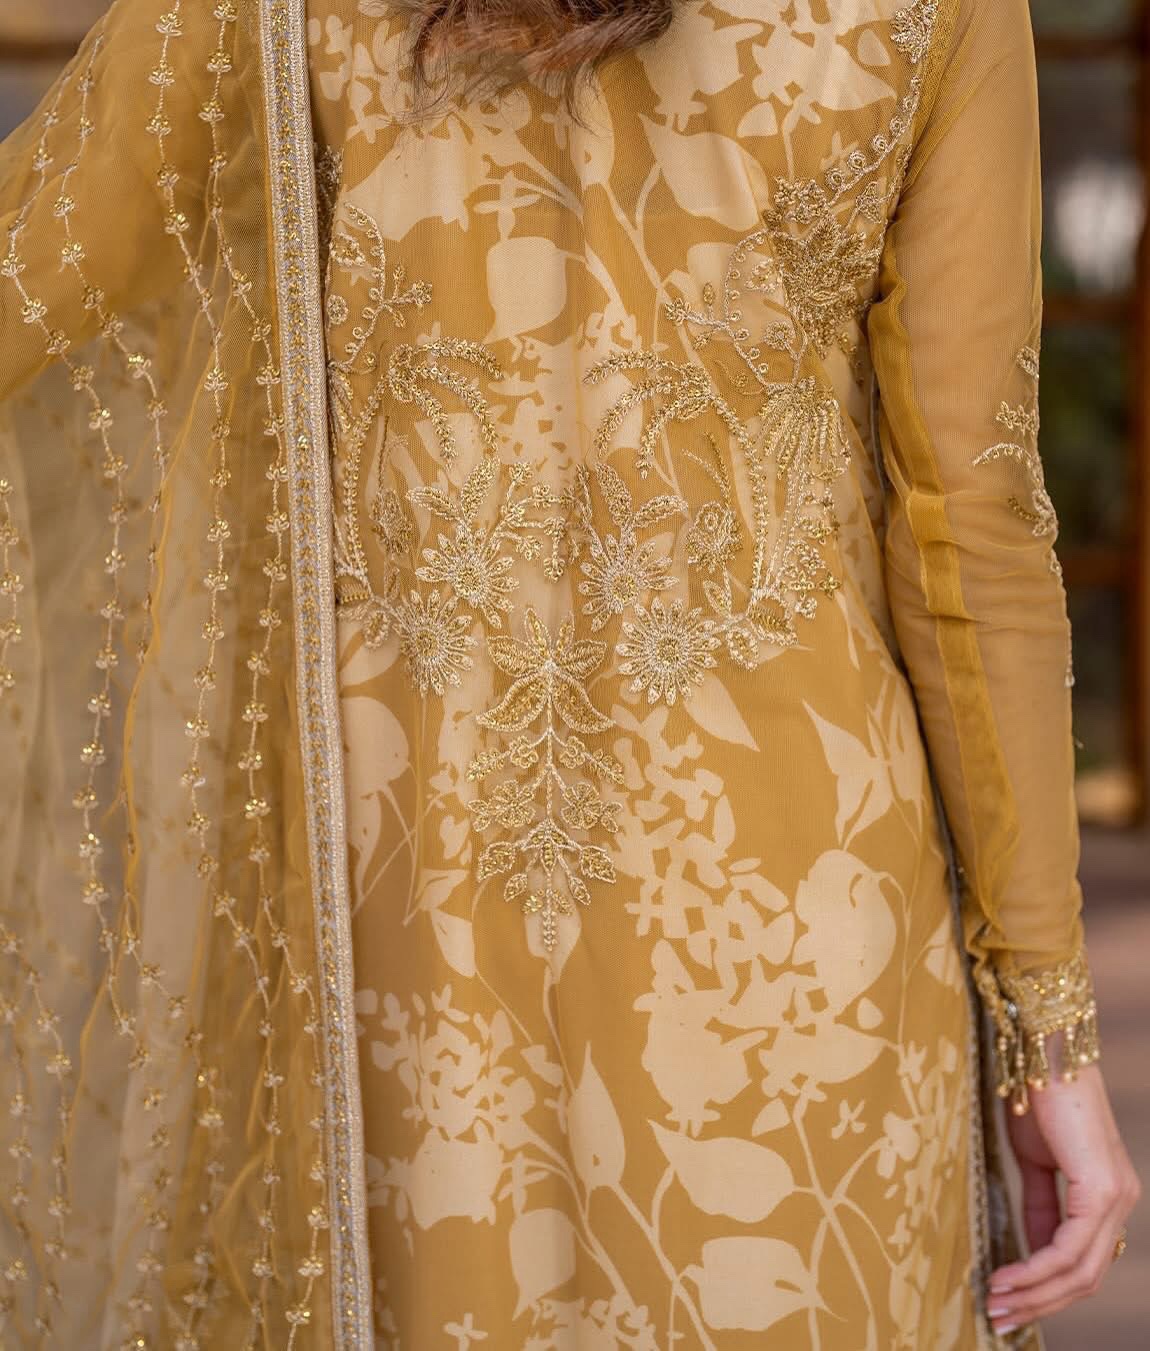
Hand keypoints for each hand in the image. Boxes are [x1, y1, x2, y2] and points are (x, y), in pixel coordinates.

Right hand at [986, 1057, 1140, 1336]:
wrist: (1044, 1052)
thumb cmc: (1036, 1095)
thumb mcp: (1034, 1159)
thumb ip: (1040, 1204)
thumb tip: (1031, 1246)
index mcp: (1108, 1195)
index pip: (1084, 1261)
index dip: (1046, 1289)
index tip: (1005, 1300)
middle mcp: (1122, 1201)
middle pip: (1086, 1277)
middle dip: (1039, 1303)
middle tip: (997, 1315)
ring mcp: (1116, 1196)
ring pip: (1080, 1270)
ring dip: (1035, 1293)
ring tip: (995, 1301)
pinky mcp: (1101, 1188)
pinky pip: (1069, 1247)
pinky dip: (1036, 1268)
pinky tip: (1007, 1275)